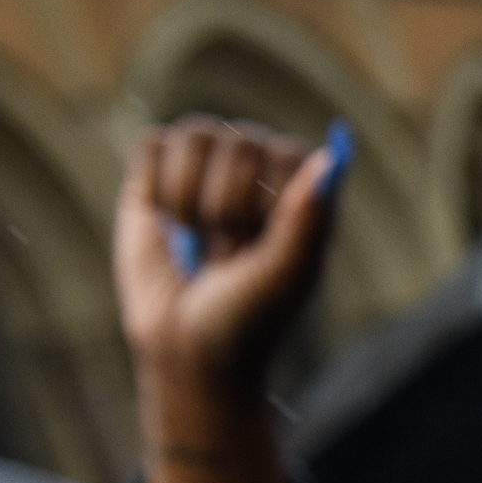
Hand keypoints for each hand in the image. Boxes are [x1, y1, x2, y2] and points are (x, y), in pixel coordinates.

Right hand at [115, 116, 343, 402]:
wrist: (183, 347)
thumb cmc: (247, 317)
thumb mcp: (283, 278)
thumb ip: (308, 220)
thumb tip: (329, 157)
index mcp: (300, 188)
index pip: (287, 154)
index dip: (267, 201)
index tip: (259, 248)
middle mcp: (255, 167)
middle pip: (240, 142)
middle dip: (226, 209)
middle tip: (227, 253)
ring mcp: (206, 165)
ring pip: (194, 134)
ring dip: (187, 199)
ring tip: (196, 237)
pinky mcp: (156, 172)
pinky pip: (152, 144)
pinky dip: (155, 189)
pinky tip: (166, 223)